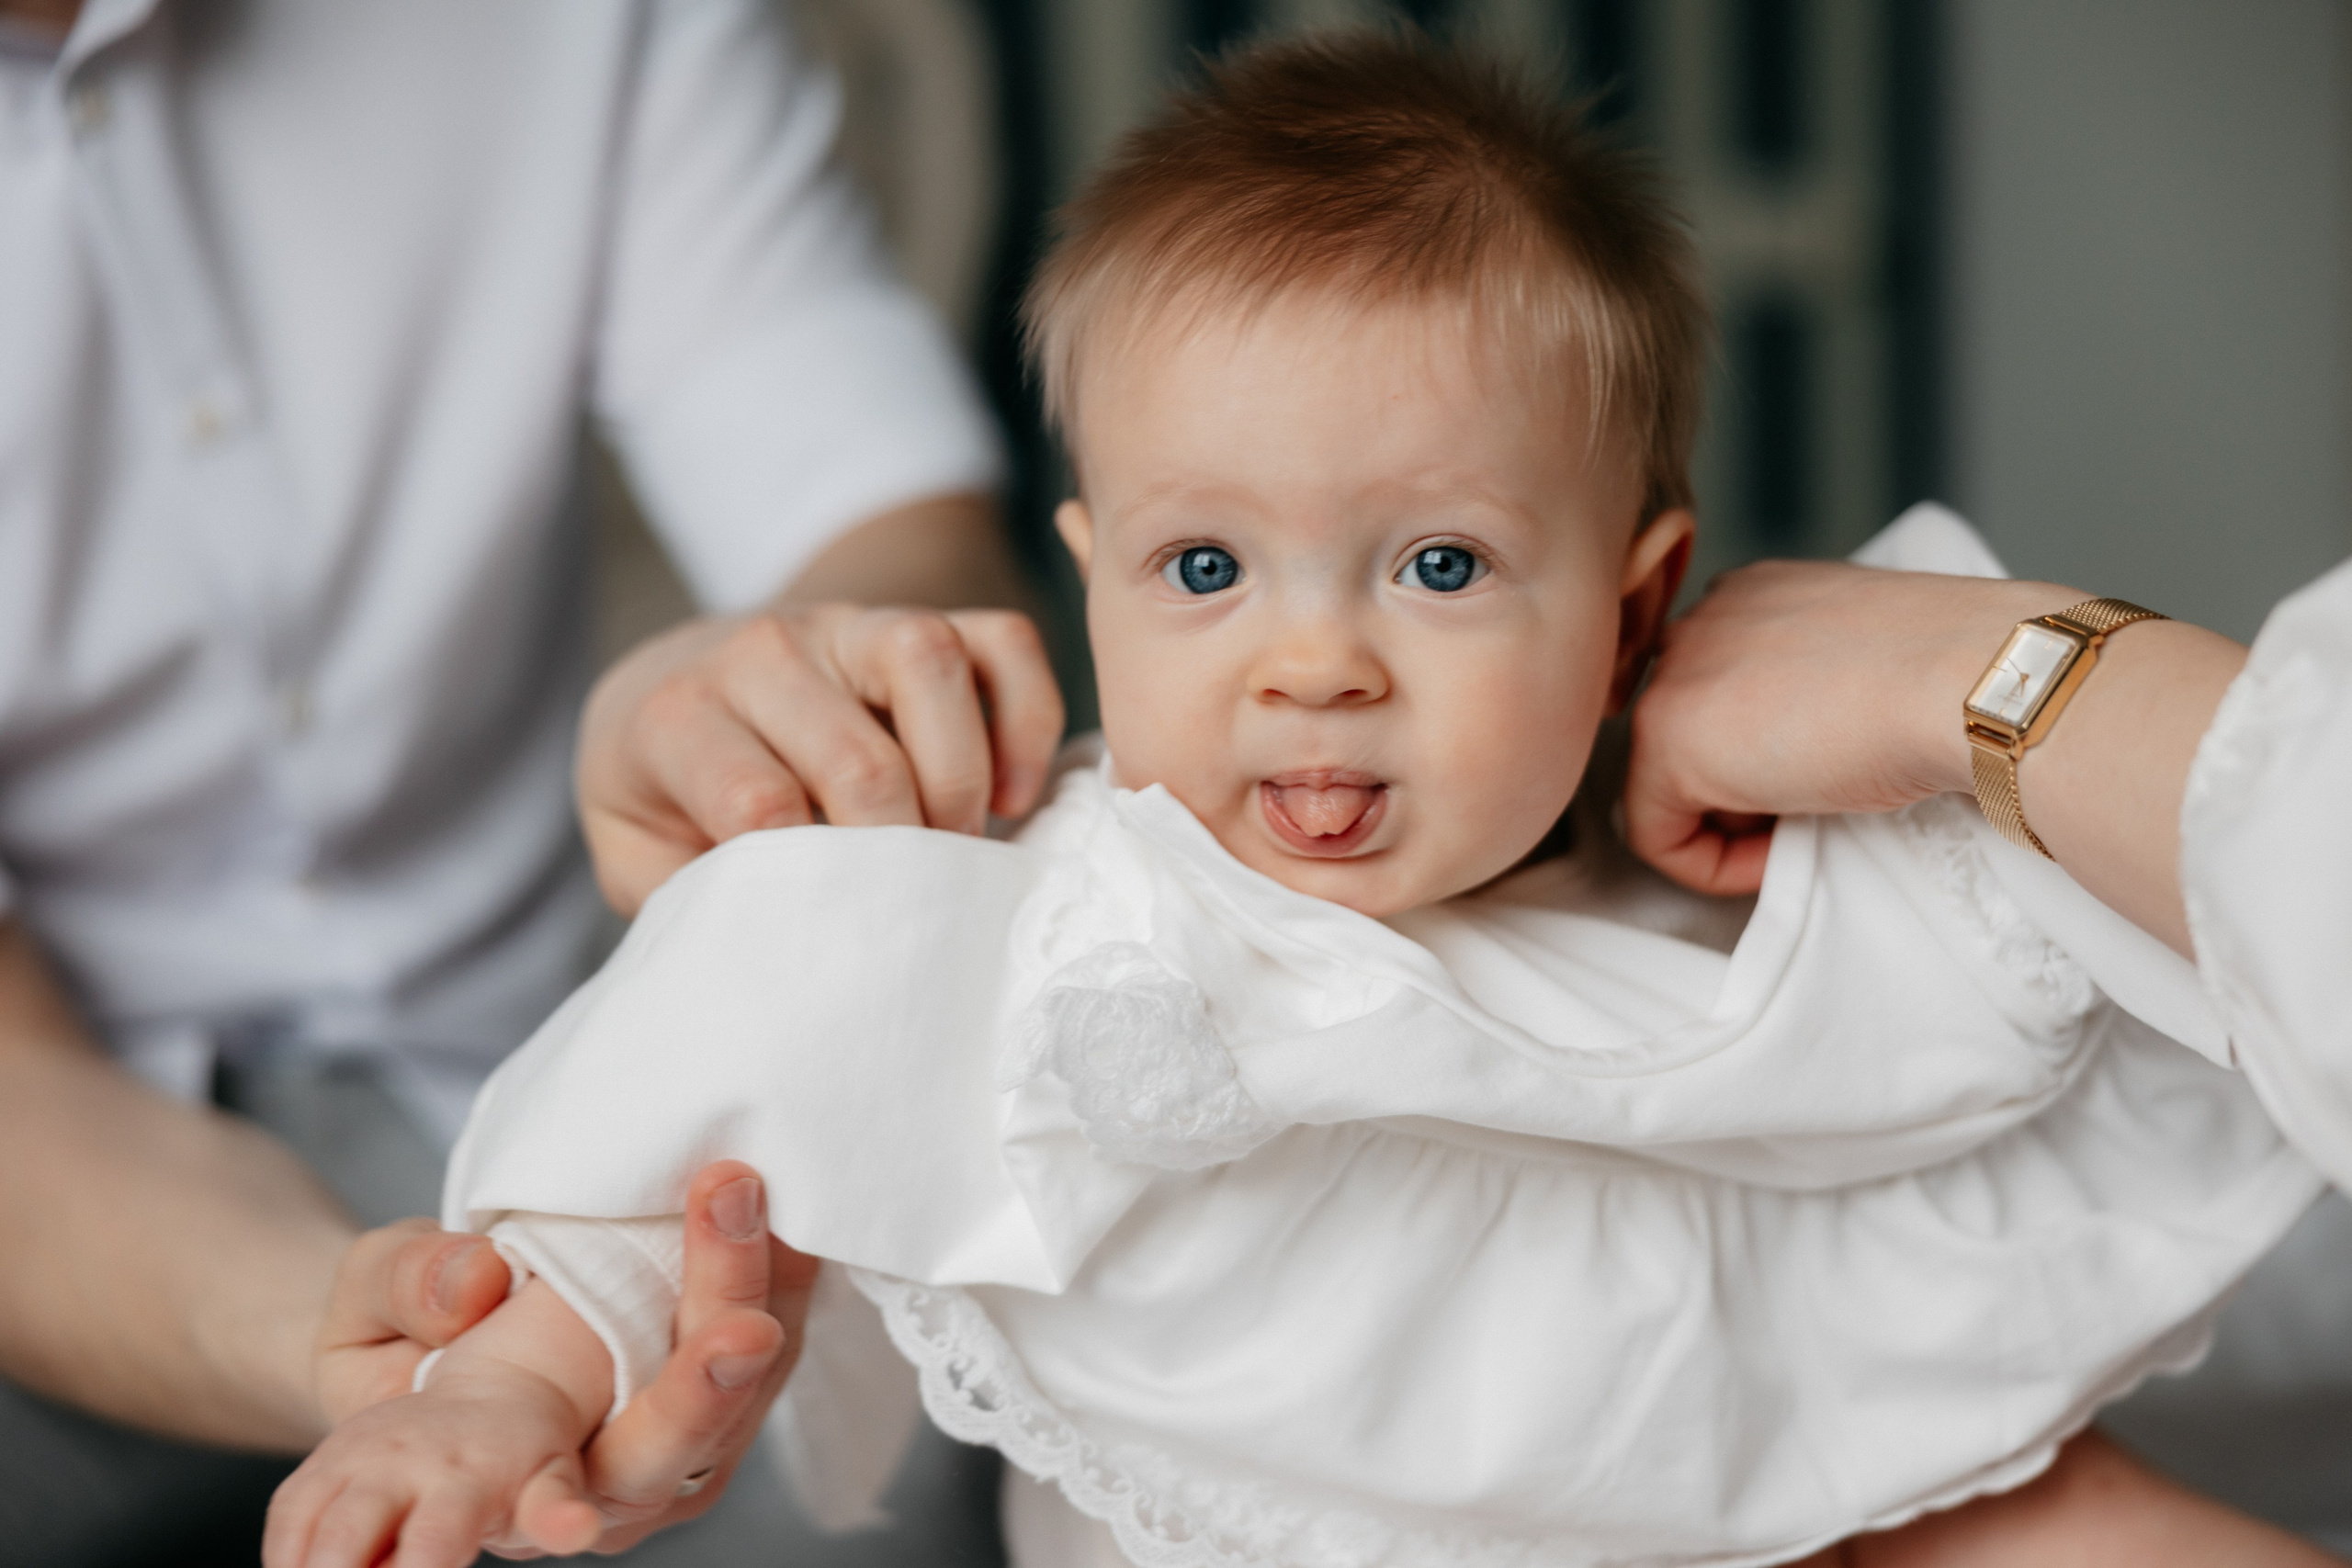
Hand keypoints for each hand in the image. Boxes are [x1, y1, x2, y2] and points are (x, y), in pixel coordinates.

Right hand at [312, 1163, 814, 1549]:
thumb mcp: (362, 1305)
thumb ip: (404, 1289)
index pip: (549, 1505)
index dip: (560, 1510)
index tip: (570, 1518)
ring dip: (756, 1282)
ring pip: (741, 1384)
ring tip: (746, 1191)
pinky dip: (778, 1269)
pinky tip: (778, 1201)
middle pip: (674, 1441)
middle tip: (729, 1276)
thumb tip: (478, 1282)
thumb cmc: (389, 1342)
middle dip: (705, 1363)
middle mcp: (606, 1486)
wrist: (436, 1336)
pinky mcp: (724, 1382)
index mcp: (503, 1485)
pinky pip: (767, 1333)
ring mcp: (677, 1442)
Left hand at [579, 602, 1064, 914]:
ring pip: (930, 661)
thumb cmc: (665, 788)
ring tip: (956, 843)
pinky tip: (1010, 793)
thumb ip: (687, 894)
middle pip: (858, 754)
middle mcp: (762, 652)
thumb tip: (775, 950)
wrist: (672, 682)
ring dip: (963, 777)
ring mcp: (844, 625)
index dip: (813, 878)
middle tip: (907, 899)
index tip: (835, 924)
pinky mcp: (915, 618)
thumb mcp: (633, 850)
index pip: (758, 801)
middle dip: (901, 850)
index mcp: (678, 715)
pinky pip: (1003, 642)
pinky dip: (1028, 720)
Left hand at [1622, 561, 2073, 894]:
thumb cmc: (1950, 676)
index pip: (1721, 690)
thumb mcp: (1866, 665)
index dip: (1765, 752)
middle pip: (1690, 733)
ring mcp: (1672, 676)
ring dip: (1731, 824)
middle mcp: (1698, 621)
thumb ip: (1810, 687)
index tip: (1820, 777)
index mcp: (1751, 595)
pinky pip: (1656, 834)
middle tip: (1812, 806)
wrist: (1967, 681)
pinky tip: (1777, 854)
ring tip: (1804, 825)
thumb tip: (1794, 746)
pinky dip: (1711, 865)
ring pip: (1666, 784)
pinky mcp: (1665, 742)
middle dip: (1742, 786)